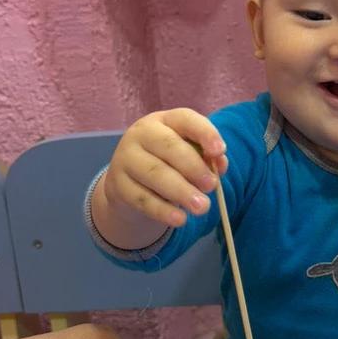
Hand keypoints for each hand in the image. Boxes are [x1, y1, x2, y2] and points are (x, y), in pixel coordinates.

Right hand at [102, 108, 228, 231]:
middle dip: (193, 167)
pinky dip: (163, 210)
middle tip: (212, 186)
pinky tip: (180, 219)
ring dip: (181, 191)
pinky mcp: (117, 184)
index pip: (185, 119)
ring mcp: (125, 157)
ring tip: (202, 207)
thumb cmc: (168, 163)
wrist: (129, 183)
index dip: (204, 133)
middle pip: (169, 146)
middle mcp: (142, 133)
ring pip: (155, 173)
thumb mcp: (189, 155)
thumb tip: (220, 165)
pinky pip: (142, 198)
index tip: (219, 151)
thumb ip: (207, 157)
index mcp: (165, 121)